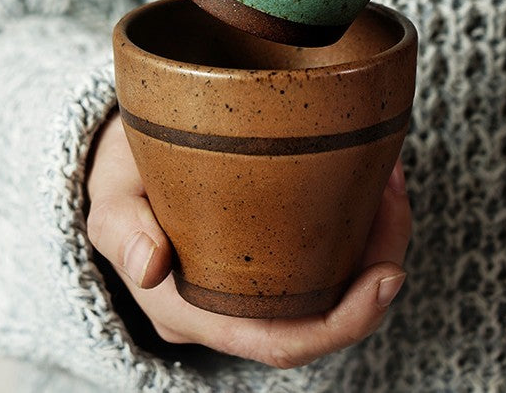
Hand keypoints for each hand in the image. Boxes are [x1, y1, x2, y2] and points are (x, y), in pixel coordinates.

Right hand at [86, 113, 410, 368]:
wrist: (123, 164)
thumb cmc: (119, 180)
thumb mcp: (110, 199)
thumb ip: (123, 231)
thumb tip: (149, 267)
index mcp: (196, 310)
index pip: (281, 342)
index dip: (345, 322)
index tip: (389, 273)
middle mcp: (233, 306)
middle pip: (324, 314)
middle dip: (377, 263)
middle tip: (395, 193)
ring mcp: (254, 280)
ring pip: (333, 282)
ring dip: (375, 236)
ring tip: (388, 174)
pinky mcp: (267, 249)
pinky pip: (324, 251)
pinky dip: (357, 221)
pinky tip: (367, 176)